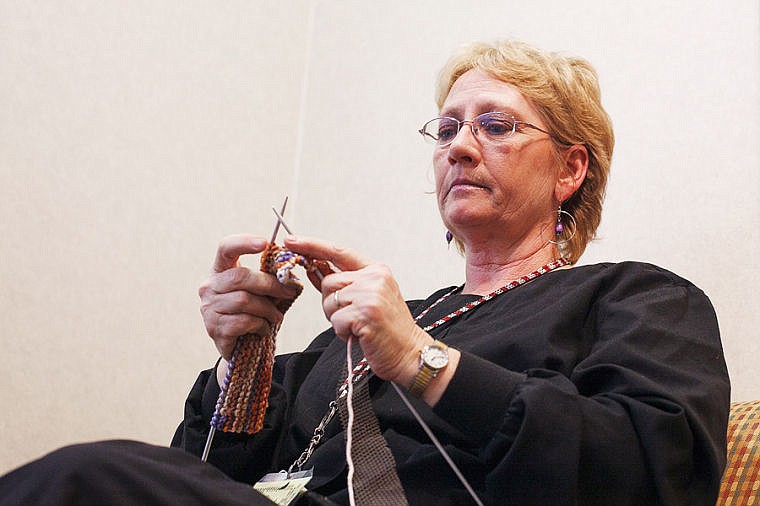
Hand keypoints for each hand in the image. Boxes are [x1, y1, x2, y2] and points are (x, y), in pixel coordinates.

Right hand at [199, 234, 298, 359]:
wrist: (240, 344)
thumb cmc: (251, 311)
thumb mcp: (259, 290)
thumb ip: (268, 277)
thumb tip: (288, 271)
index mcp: (220, 270)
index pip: (225, 248)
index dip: (243, 242)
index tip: (264, 242)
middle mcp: (209, 286)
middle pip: (240, 277)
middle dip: (270, 284)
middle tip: (288, 292)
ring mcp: (209, 308)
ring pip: (244, 301)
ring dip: (267, 309)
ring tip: (276, 316)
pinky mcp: (214, 328)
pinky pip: (243, 321)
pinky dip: (260, 325)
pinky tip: (264, 329)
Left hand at [284, 234, 431, 386]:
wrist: (409, 353)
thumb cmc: (387, 329)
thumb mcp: (367, 298)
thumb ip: (342, 283)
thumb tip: (312, 267)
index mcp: (376, 270)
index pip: (338, 251)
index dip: (311, 245)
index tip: (291, 241)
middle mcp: (374, 278)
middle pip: (328, 282)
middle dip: (331, 303)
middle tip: (351, 317)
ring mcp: (370, 294)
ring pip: (329, 301)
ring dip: (337, 318)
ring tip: (358, 326)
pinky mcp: (365, 313)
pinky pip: (335, 320)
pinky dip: (342, 331)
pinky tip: (360, 334)